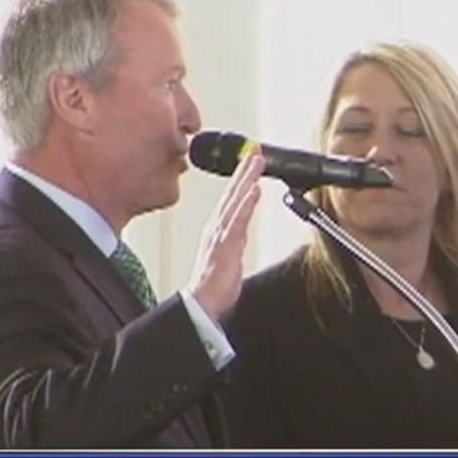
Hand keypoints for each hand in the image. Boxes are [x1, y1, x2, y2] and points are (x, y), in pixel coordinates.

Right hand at [188, 152, 263, 321]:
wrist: (202, 305)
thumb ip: (235, 240)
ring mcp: (220, 235)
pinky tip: (253, 190)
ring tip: (256, 162)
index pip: (231, 199)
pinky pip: (238, 221)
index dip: (240, 178)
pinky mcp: (226, 246)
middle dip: (244, 171)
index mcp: (218, 230)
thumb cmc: (214, 286)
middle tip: (255, 151)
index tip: (250, 161)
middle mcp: (217, 228)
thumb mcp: (229, 257)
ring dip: (245, 180)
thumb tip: (241, 230)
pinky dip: (246, 204)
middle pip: (232, 194)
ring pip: (235, 201)